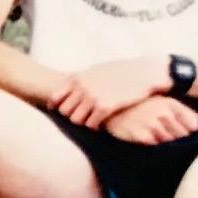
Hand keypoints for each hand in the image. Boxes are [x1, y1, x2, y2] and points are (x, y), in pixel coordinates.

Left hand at [48, 57, 168, 129]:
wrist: (142, 73)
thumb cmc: (119, 72)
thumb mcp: (95, 71)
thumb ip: (81, 80)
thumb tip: (69, 86)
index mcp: (77, 78)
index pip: (55, 98)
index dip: (57, 107)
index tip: (65, 112)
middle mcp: (81, 88)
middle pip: (64, 111)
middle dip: (71, 116)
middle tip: (82, 118)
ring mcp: (92, 97)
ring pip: (75, 120)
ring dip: (83, 122)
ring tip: (91, 121)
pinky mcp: (105, 107)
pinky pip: (90, 124)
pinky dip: (94, 126)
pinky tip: (101, 124)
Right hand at [102, 95, 197, 144]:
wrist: (112, 109)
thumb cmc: (141, 106)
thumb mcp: (164, 103)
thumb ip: (186, 112)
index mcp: (170, 104)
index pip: (193, 125)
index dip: (188, 131)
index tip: (180, 130)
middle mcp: (162, 113)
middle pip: (183, 135)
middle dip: (177, 137)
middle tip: (165, 134)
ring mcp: (151, 124)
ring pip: (170, 142)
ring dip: (165, 143)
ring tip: (154, 136)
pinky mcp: (140, 136)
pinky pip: (156, 146)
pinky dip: (154, 146)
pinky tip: (147, 140)